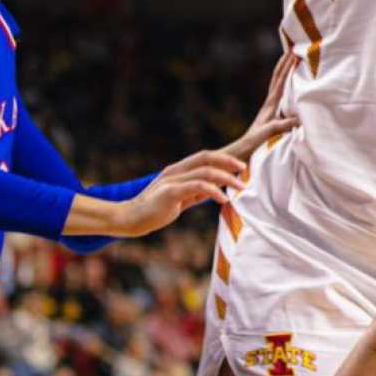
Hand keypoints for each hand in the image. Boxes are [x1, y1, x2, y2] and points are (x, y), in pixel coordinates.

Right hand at [113, 154, 243, 236]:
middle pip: (207, 157)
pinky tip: (223, 200)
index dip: (224, 158)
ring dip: (227, 178)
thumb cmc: (155, 210)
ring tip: (241, 187)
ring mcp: (172, 180)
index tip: (241, 167)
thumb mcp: (180, 198)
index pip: (205, 157)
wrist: (130, 219)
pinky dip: (213, 191)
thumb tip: (215, 191)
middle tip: (245, 170)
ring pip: (205, 172)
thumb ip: (195, 192)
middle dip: (229, 161)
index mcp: (178, 170)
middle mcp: (176, 171)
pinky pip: (196, 187)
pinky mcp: (170, 192)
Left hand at [224, 52, 301, 161]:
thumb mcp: (269, 133)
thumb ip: (283, 125)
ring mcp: (270, 107)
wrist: (243, 150)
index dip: (287, 66)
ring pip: (278, 84)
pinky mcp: (272, 114)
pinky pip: (281, 94)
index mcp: (271, 103)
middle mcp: (270, 102)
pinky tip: (291, 88)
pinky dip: (286, 85)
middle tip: (293, 50)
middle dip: (285, 63)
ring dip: (285, 72)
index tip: (295, 52)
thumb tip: (300, 118)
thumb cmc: (255, 142)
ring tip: (292, 63)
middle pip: (277, 77)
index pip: (280, 80)